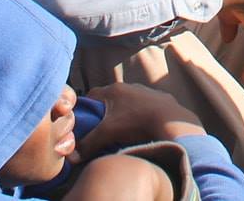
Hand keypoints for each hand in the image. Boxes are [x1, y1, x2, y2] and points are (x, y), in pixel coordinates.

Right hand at [72, 84, 205, 160]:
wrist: (171, 121)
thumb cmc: (136, 123)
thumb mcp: (108, 133)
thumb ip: (88, 143)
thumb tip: (72, 156)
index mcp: (114, 89)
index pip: (92, 95)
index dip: (85, 108)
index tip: (83, 121)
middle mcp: (130, 86)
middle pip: (110, 98)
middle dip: (104, 112)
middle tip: (99, 128)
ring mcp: (146, 91)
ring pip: (128, 102)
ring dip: (123, 113)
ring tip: (120, 130)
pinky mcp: (160, 99)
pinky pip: (143, 106)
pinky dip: (138, 114)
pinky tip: (139, 127)